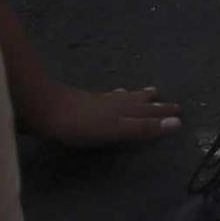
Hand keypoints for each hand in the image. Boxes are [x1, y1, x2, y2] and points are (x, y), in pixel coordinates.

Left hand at [21, 77, 186, 151]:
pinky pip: (101, 99)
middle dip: (148, 102)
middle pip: (133, 102)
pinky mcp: (77, 104)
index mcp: (121, 111)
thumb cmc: (79, 123)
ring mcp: (93, 103)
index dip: (162, 113)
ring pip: (117, 99)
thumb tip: (176, 122)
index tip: (179, 111)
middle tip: (160, 94)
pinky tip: (103, 97)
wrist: (40, 109)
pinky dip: (109, 98)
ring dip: (129, 97)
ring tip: (137, 92)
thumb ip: (142, 128)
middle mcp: (110, 104)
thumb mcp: (115, 128)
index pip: (147, 113)